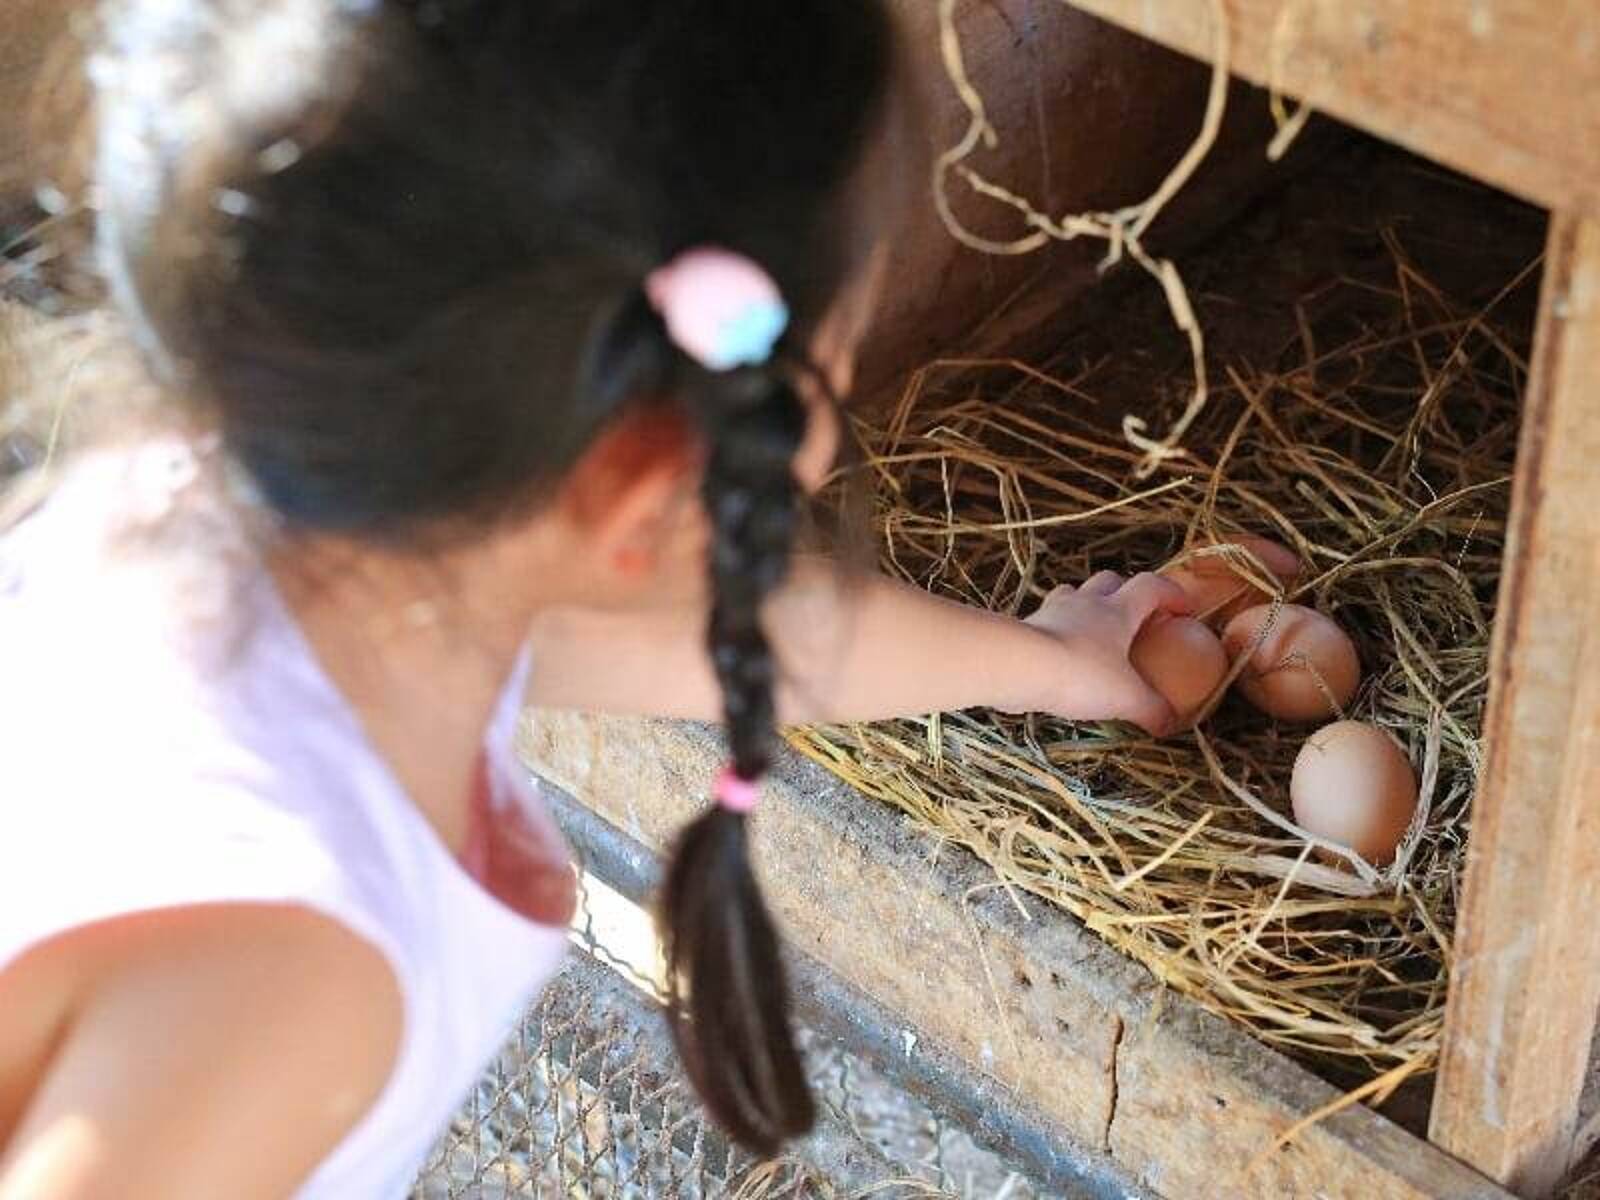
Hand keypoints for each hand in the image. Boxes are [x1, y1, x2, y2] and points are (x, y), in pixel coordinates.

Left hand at [1021, 571, 1191, 735]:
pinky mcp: (1027, 627)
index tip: (1185, 609)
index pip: (1151, 586)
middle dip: (1126, 591)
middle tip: (1136, 616)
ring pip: (1074, 594)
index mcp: (1118, 611)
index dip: (1172, 593)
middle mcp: (1086, 603)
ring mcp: (1053, 612)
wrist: (1018, 667)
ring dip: (1087, 605)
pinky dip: (1060, 629)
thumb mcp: (1127, 698)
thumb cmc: (1080, 675)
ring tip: (1095, 630)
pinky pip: (1048, 620)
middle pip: (1110, 580)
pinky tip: (1062, 653)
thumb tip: (1171, 723)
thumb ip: (1153, 710)